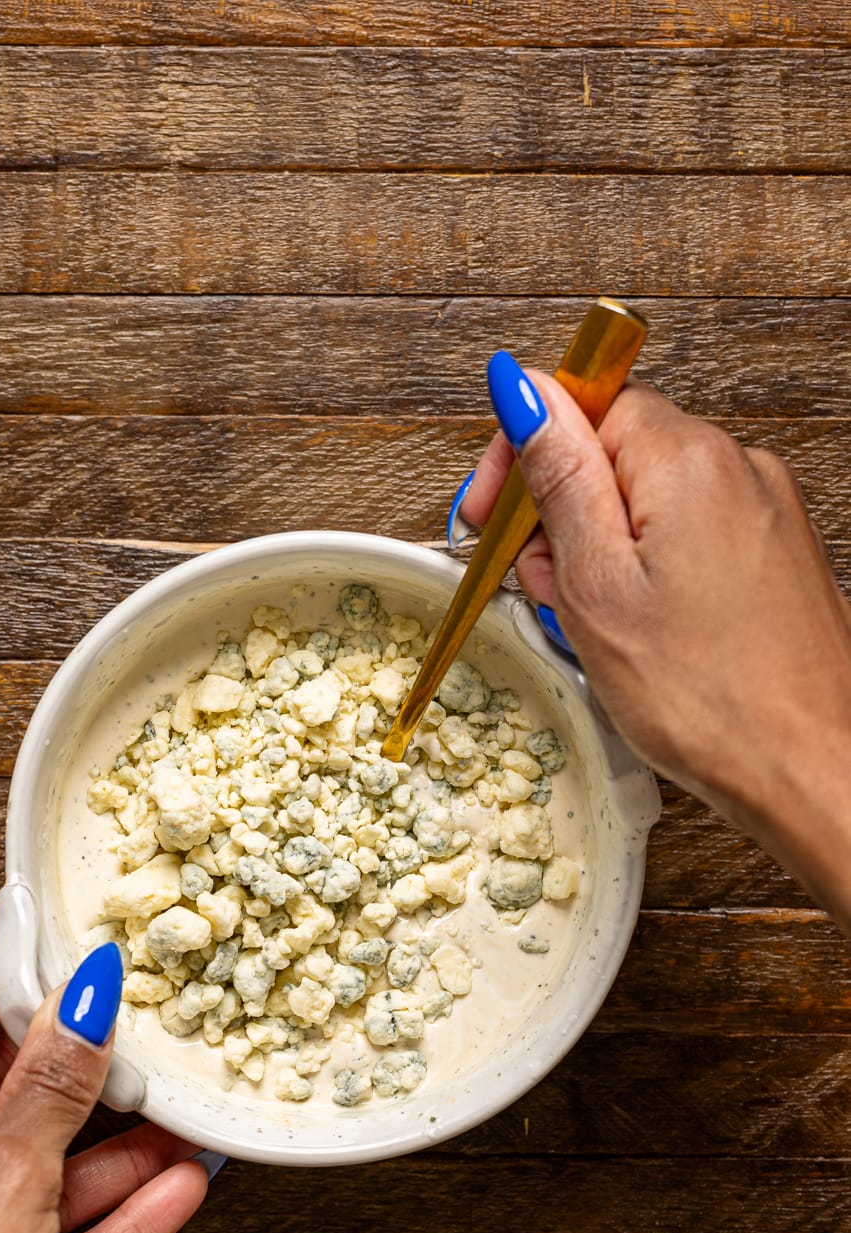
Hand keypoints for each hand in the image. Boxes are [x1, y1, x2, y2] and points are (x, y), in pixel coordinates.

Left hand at [0, 919, 206, 1232]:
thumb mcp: (6, 1189)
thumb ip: (49, 1094)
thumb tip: (78, 1004)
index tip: (24, 928)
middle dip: (71, 1074)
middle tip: (123, 1012)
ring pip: (41, 1180)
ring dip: (111, 1153)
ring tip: (178, 1108)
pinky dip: (116, 1218)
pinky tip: (179, 1187)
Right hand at [464, 354, 850, 930]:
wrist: (811, 771)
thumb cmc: (711, 698)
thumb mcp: (597, 585)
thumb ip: (560, 478)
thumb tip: (526, 394)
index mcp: (688, 461)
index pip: (585, 404)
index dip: (524, 456)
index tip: (489, 512)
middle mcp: (739, 469)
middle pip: (616, 456)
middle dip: (560, 515)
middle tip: (539, 587)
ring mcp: (765, 513)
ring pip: (649, 505)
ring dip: (601, 554)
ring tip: (590, 627)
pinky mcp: (775, 558)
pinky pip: (689, 540)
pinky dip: (647, 575)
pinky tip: (635, 634)